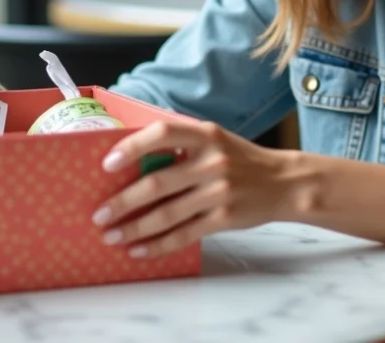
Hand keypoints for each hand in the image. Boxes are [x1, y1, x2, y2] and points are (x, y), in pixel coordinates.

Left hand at [91, 120, 291, 258]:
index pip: (163, 133)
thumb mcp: (215, 140)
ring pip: (167, 214)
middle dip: (122, 202)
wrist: (285, 183)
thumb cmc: (240, 160)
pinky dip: (158, 245)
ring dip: (134, 228)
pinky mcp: (225, 218)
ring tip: (111, 236)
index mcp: (206, 134)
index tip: (107, 164)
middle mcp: (212, 161)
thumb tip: (130, 163)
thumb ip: (181, 146)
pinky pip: (184, 235)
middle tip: (99, 215)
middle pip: (158, 182)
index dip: (132, 147)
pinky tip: (139, 250)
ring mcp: (220, 191)